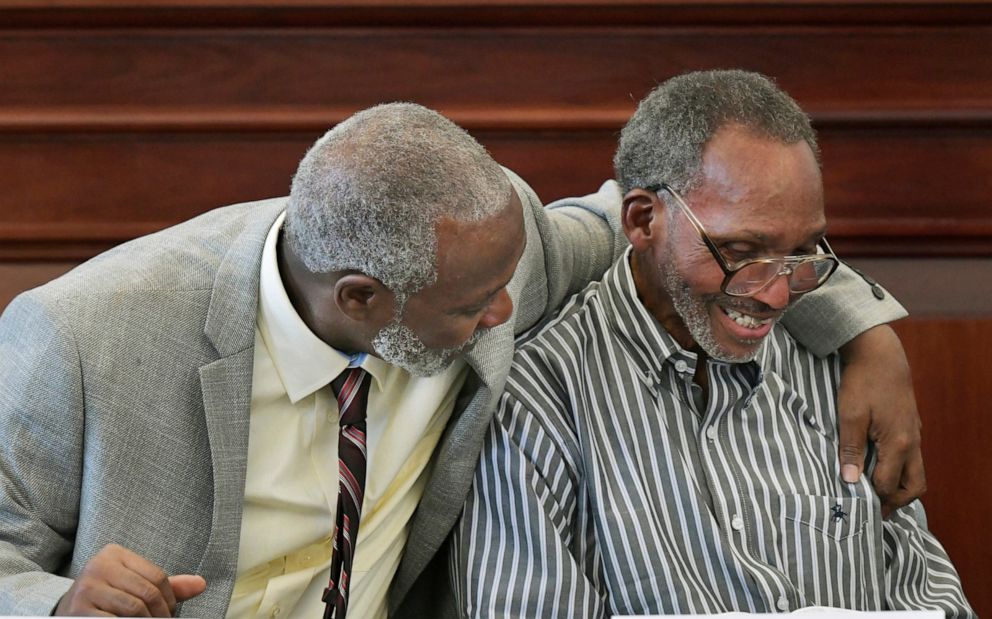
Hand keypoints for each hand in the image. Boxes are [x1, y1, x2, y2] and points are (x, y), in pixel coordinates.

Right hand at [55, 543, 205, 616]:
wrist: (65, 612)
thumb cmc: (106, 598)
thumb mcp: (133, 584)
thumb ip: (166, 585)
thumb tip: (201, 584)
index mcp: (114, 554)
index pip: (157, 576)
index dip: (170, 598)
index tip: (170, 611)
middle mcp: (98, 566)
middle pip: (147, 592)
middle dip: (161, 613)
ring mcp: (86, 588)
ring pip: (134, 608)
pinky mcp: (78, 610)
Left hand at [838, 324, 925, 517]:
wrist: (880, 353)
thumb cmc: (862, 382)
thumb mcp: (850, 415)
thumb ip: (850, 449)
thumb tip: (850, 481)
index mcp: (898, 444)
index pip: (889, 485)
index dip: (874, 499)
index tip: (856, 507)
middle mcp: (912, 442)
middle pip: (914, 486)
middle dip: (896, 502)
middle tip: (875, 511)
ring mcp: (914, 434)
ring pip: (916, 472)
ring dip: (900, 487)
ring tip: (877, 494)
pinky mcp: (910, 425)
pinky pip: (912, 457)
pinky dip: (900, 470)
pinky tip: (880, 467)